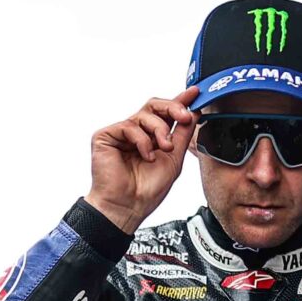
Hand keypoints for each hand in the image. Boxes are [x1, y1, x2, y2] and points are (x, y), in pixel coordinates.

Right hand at [85, 88, 197, 234]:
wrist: (128, 207)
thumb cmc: (147, 190)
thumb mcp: (173, 158)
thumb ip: (182, 134)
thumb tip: (194, 112)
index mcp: (152, 138)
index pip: (166, 114)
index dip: (180, 101)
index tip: (195, 93)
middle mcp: (136, 133)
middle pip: (154, 106)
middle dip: (173, 108)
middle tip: (184, 117)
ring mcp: (120, 134)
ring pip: (145, 114)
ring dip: (159, 130)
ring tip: (163, 148)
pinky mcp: (105, 136)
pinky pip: (129, 126)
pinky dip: (142, 140)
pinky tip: (146, 156)